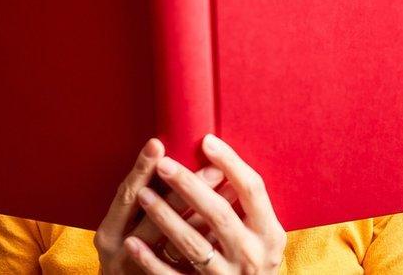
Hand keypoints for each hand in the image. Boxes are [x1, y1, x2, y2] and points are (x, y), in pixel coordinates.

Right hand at [95, 139, 226, 273]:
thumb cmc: (126, 254)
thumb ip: (142, 200)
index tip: (158, 143)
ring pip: (174, 241)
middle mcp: (120, 251)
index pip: (126, 195)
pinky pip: (185, 265)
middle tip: (213, 166)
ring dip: (203, 213)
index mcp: (109, 231)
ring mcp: (139, 270)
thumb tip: (169, 160)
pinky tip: (225, 227)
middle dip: (184, 188)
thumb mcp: (124, 229)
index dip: (141, 169)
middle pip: (152, 216)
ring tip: (228, 190)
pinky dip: (206, 243)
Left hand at [123, 135, 285, 273]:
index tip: (207, 141)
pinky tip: (132, 243)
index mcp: (269, 233)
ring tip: (143, 194)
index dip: (231, 163)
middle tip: (164, 164)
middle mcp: (252, 255)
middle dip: (189, 187)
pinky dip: (151, 261)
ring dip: (166, 218)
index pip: (252, 190)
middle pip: (219, 215)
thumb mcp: (262, 232)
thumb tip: (219, 156)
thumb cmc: (254, 257)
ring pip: (194, 246)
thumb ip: (246, 204)